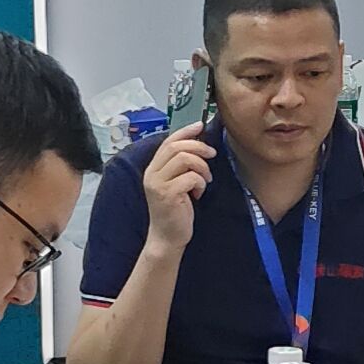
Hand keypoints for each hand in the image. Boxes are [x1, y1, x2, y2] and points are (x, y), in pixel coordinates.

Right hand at [140, 121, 215, 258]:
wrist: (167, 237)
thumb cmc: (175, 211)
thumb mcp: (175, 184)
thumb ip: (180, 166)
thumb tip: (197, 144)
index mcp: (153, 169)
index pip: (168, 142)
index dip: (185, 131)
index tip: (200, 125)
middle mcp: (152, 174)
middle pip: (177, 147)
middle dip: (199, 147)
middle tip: (212, 155)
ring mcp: (158, 184)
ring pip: (185, 159)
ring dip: (202, 167)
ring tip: (205, 180)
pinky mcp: (168, 194)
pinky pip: (191, 177)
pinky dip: (200, 183)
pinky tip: (198, 194)